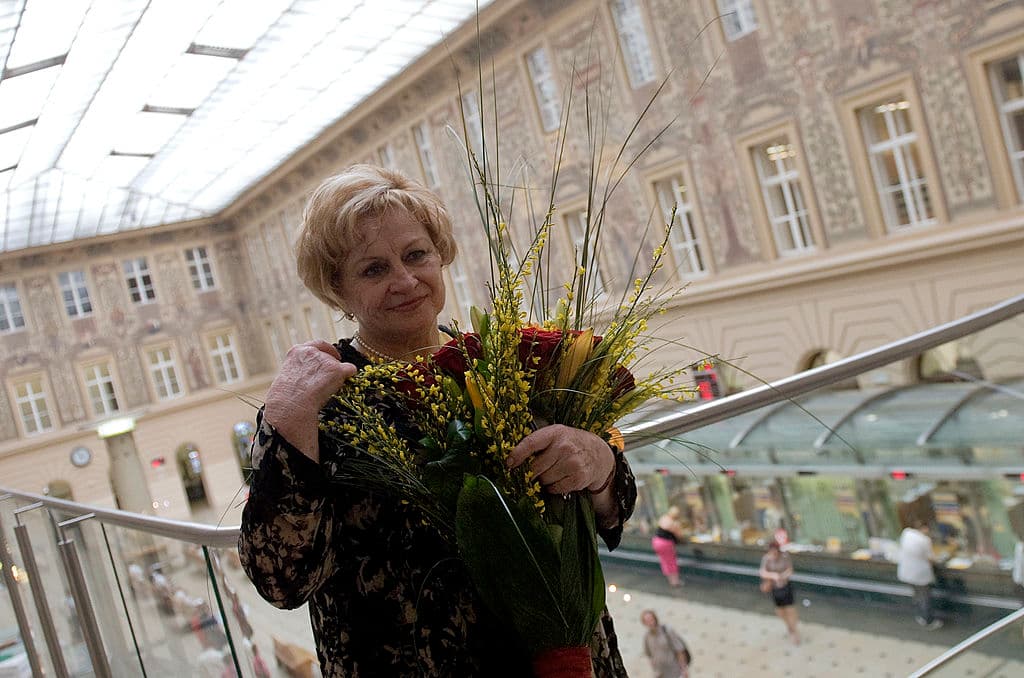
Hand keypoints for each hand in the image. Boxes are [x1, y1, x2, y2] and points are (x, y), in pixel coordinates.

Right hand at [264, 340, 356, 460]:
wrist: (291, 405)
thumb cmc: (286, 398)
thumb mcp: (289, 376)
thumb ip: (300, 370)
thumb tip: (308, 378)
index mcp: (297, 352)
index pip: (317, 345)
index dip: (327, 350)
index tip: (333, 356)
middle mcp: (312, 352)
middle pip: (330, 356)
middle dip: (332, 367)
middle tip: (330, 380)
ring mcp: (326, 360)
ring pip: (339, 366)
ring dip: (337, 376)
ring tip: (325, 391)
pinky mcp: (337, 370)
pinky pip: (350, 370)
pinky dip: (349, 377)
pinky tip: (341, 387)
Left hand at [507, 424, 614, 494]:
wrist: (598, 453)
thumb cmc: (571, 443)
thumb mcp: (557, 434)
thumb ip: (538, 443)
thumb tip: (514, 460)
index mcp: (555, 433)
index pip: (531, 443)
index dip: (517, 454)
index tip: (509, 464)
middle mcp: (564, 447)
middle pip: (535, 467)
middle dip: (532, 472)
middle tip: (535, 471)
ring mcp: (573, 463)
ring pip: (544, 480)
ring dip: (544, 480)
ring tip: (552, 472)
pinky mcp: (578, 477)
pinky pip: (555, 488)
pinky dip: (554, 487)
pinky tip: (560, 479)